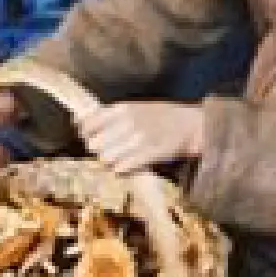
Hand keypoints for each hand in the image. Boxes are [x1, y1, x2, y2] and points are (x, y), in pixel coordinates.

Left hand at [77, 102, 204, 174]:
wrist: (192, 125)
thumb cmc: (162, 116)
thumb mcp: (136, 107)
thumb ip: (112, 116)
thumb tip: (83, 124)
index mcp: (122, 108)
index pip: (88, 123)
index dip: (84, 133)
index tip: (86, 137)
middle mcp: (127, 122)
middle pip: (95, 144)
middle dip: (98, 150)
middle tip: (105, 151)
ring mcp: (138, 138)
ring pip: (106, 158)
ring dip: (110, 161)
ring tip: (118, 159)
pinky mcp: (149, 154)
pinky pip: (122, 167)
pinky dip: (121, 169)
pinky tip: (126, 166)